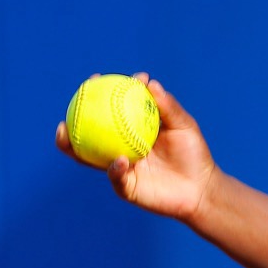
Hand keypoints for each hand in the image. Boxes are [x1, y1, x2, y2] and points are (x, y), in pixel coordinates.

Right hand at [56, 73, 220, 222]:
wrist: (201, 189)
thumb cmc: (194, 155)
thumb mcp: (184, 126)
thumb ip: (168, 106)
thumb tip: (150, 83)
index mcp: (131, 130)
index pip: (109, 109)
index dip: (99, 93)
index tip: (96, 78)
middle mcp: (120, 146)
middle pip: (88, 132)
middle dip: (73, 116)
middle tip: (72, 102)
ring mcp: (120, 167)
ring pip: (88, 157)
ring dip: (73, 145)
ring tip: (66, 131)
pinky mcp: (125, 187)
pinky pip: (116, 177)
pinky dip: (116, 168)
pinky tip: (121, 159)